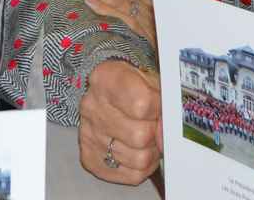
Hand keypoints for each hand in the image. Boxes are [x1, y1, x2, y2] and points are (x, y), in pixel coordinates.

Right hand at [80, 60, 160, 185]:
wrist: (111, 94)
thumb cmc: (134, 87)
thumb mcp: (152, 81)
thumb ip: (164, 103)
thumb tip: (165, 134)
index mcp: (106, 78)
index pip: (142, 105)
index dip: (158, 111)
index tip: (158, 107)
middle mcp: (91, 106)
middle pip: (140, 136)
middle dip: (154, 133)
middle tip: (152, 124)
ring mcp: (88, 134)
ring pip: (139, 159)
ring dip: (150, 151)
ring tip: (145, 138)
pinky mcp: (90, 158)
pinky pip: (131, 175)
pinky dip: (142, 167)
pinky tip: (137, 150)